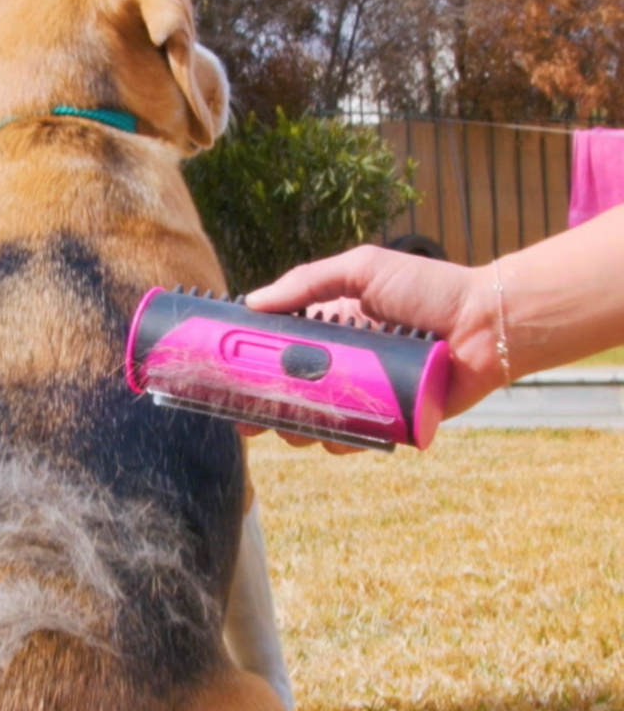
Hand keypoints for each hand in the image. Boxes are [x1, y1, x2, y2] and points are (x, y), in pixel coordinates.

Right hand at [236, 245, 504, 449]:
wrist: (488, 322)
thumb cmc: (429, 288)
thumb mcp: (362, 269)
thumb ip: (307, 282)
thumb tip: (251, 302)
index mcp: (329, 333)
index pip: (276, 356)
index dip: (247, 373)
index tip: (222, 385)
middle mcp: (342, 367)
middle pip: (288, 398)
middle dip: (264, 413)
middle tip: (250, 420)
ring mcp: (365, 396)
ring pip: (315, 424)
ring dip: (299, 431)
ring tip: (298, 426)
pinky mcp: (391, 422)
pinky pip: (355, 439)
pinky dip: (341, 441)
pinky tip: (339, 435)